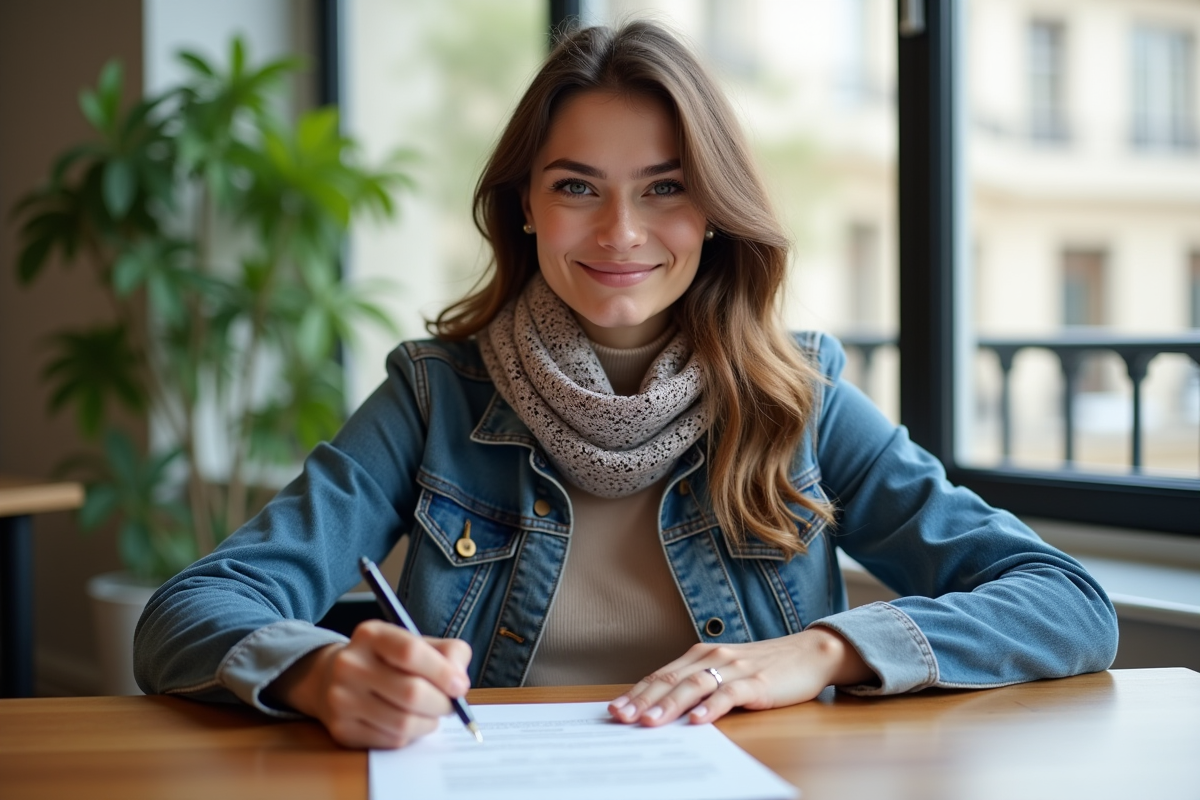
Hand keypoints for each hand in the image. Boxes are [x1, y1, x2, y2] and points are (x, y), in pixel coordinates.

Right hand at [265, 620, 471, 748]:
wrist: (330, 677)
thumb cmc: (388, 660)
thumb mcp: (416, 643)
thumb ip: (448, 653)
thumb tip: (459, 682)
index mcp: (371, 635)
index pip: (411, 652)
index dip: (442, 672)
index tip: (460, 686)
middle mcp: (350, 664)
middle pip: (411, 692)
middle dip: (442, 704)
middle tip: (450, 705)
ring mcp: (341, 699)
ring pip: (403, 723)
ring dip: (428, 723)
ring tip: (430, 714)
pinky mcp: (342, 729)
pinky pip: (391, 741)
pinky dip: (410, 736)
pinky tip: (407, 723)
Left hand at [608, 627, 873, 726]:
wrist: (809, 653)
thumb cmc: (765, 667)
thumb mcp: (727, 672)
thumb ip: (699, 684)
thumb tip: (663, 708)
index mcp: (702, 655)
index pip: (662, 675)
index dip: (637, 692)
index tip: (614, 710)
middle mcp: (714, 657)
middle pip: (671, 679)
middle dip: (643, 700)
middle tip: (620, 718)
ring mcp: (735, 668)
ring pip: (695, 685)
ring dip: (670, 704)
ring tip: (650, 721)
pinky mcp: (757, 681)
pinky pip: (730, 694)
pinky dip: (712, 707)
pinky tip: (698, 721)